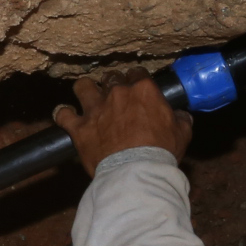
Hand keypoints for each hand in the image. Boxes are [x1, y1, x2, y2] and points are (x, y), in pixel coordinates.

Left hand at [54, 75, 192, 175]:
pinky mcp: (80, 128)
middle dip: (113, 85)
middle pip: (111, 77)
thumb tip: (182, 116)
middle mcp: (117, 93)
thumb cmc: (161, 152)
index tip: (137, 88)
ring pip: (83, 86)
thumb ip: (181, 120)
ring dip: (85, 90)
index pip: (138, 73)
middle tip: (116, 96)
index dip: (137, 80)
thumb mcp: (181, 134)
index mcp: (143, 90)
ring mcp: (95, 109)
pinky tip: (66, 117)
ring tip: (87, 96)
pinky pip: (63, 114)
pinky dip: (64, 115)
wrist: (136, 172)